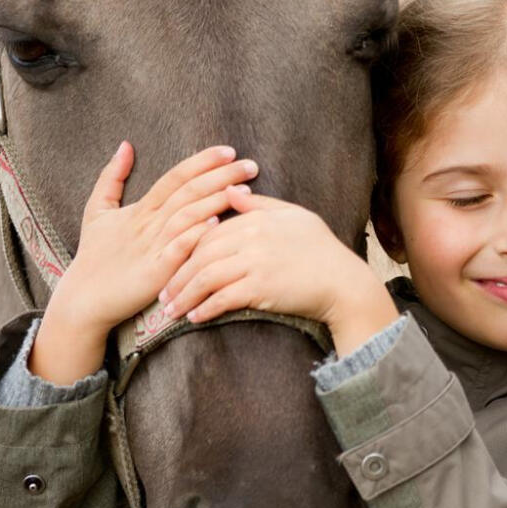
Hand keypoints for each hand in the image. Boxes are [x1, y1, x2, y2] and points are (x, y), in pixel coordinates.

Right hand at [29, 143, 257, 383]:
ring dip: (217, 200)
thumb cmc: (94, 255)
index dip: (202, 162)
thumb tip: (125, 145)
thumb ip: (111, 177)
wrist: (84, 298)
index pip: (175, 177)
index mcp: (141, 208)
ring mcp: (152, 247)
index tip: (229, 151)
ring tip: (245, 191)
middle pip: (188, 191)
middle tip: (251, 165)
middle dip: (221, 176)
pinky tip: (216, 222)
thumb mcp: (97, 210)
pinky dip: (195, 234)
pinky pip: (178, 249)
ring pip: (187, 215)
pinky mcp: (155, 272)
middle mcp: (148, 223)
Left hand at [161, 187, 398, 355]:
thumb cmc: (321, 249)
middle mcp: (252, 237)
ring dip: (185, 296)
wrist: (344, 283)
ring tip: (172, 311)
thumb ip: (259, 204)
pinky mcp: (261, 288)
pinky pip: (223, 298)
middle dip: (177, 276)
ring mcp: (256, 262)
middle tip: (163, 295)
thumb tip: (230, 190)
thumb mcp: (293, 216)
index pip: (208, 230)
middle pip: (200, 254)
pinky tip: (195, 317)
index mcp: (256, 218)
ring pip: (206, 277)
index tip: (172, 265)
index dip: (186, 249)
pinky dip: (206, 308)